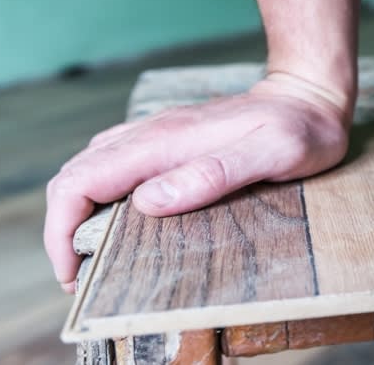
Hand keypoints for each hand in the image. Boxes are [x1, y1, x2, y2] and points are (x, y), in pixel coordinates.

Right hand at [44, 72, 349, 292]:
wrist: (311, 96)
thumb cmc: (300, 130)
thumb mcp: (271, 154)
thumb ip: (213, 174)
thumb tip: (149, 200)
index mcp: (166, 141)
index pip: (82, 180)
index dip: (62, 228)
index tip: (73, 270)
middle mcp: (153, 133)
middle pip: (76, 175)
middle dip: (63, 228)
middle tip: (81, 276)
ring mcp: (159, 132)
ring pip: (90, 167)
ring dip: (78, 212)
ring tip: (95, 256)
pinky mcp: (170, 137)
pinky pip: (115, 162)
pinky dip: (99, 194)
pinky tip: (120, 218)